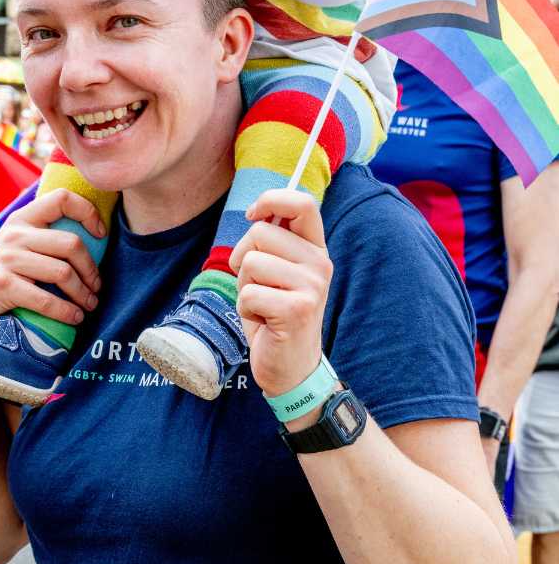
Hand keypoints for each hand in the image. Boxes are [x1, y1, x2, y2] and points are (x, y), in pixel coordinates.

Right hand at [0, 188, 105, 326]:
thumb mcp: (14, 244)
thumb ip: (41, 235)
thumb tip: (89, 233)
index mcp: (20, 219)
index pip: (61, 198)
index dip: (88, 212)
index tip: (100, 234)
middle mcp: (13, 234)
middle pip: (71, 243)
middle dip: (91, 270)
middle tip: (96, 287)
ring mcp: (6, 259)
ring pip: (63, 272)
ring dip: (83, 294)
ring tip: (88, 305)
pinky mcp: (2, 285)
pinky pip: (47, 300)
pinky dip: (66, 313)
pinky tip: (73, 318)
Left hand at [231, 189, 334, 408]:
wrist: (291, 365)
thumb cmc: (273, 313)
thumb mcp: (275, 272)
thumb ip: (272, 243)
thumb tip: (259, 210)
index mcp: (315, 249)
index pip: (302, 203)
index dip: (271, 199)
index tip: (252, 213)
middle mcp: (319, 264)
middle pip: (259, 232)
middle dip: (243, 258)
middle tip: (260, 286)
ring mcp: (312, 286)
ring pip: (250, 262)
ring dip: (244, 287)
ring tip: (263, 305)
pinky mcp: (297, 309)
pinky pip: (247, 293)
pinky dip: (245, 309)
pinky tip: (264, 322)